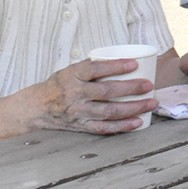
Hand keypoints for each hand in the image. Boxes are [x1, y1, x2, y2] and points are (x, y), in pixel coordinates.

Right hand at [37, 57, 155, 133]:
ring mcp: (78, 112)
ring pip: (109, 111)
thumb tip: (124, 60)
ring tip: (151, 103)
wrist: (36, 107)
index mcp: (72, 76)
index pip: (94, 69)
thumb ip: (92, 67)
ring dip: (133, 108)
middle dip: (131, 88)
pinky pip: (104, 128)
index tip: (134, 63)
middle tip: (149, 85)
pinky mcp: (80, 126)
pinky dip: (122, 126)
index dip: (115, 66)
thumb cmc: (60, 85)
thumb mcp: (71, 70)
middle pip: (106, 91)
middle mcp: (74, 94)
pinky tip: (138, 122)